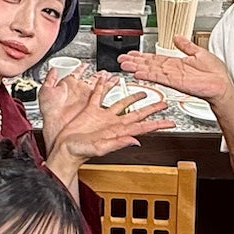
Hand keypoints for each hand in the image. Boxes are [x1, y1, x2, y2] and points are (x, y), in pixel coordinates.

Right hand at [42, 70, 173, 180]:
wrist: (64, 150)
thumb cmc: (79, 152)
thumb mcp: (100, 148)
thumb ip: (118, 143)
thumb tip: (136, 140)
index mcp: (118, 131)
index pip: (143, 126)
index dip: (157, 123)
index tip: (170, 121)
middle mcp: (113, 123)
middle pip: (137, 113)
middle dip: (151, 108)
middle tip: (164, 103)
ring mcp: (102, 117)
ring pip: (121, 103)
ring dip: (132, 97)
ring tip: (143, 91)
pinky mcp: (90, 111)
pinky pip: (98, 96)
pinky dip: (103, 87)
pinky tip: (107, 80)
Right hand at [119, 38, 233, 106]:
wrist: (222, 85)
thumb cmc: (215, 73)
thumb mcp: (199, 52)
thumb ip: (186, 46)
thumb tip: (178, 37)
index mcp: (177, 64)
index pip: (156, 59)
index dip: (143, 56)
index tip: (132, 54)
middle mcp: (172, 71)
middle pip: (150, 64)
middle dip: (135, 61)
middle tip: (122, 60)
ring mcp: (173, 77)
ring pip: (151, 70)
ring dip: (137, 67)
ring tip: (125, 65)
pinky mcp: (176, 82)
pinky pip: (159, 77)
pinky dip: (148, 75)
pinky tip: (138, 73)